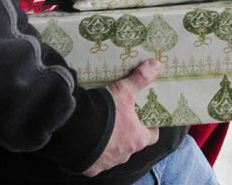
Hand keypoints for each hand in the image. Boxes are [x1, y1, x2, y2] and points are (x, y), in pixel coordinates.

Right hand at [82, 58, 162, 176]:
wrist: (76, 129)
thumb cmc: (105, 112)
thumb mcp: (124, 91)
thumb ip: (140, 78)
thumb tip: (156, 64)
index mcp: (137, 138)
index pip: (152, 135)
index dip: (150, 126)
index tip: (145, 117)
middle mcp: (125, 154)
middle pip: (132, 144)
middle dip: (128, 133)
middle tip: (121, 118)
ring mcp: (108, 162)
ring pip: (114, 153)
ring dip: (111, 143)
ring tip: (103, 127)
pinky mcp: (91, 168)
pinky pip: (95, 161)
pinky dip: (94, 152)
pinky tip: (89, 140)